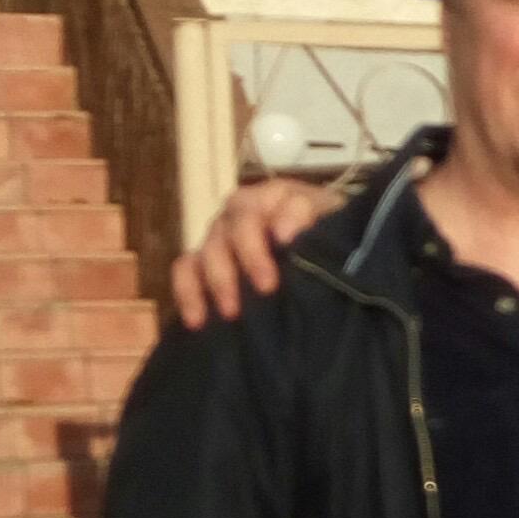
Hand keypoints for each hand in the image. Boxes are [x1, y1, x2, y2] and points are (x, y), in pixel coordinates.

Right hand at [170, 179, 335, 328]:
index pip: (272, 200)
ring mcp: (218, 238)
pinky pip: (185, 271)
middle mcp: (240, 213)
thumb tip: (282, 232)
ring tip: (232, 312)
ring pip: (208, 249)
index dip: (278, 219)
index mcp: (275, 197)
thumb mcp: (333, 222)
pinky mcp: (202, 263)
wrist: (323, 263)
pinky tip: (197, 320)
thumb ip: (312, 218)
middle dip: (249, 256)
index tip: (286, 243)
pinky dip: (187, 293)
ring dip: (219, 281)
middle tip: (267, 288)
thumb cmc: (328, 239)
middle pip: (235, 226)